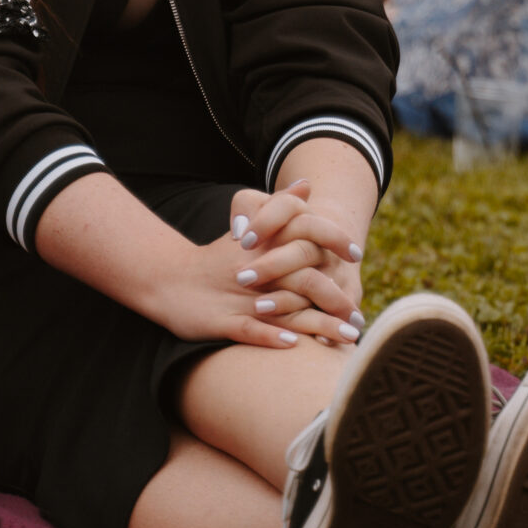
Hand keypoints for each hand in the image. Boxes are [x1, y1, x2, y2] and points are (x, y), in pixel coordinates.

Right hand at [142, 198, 361, 349]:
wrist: (167, 280)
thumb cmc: (217, 259)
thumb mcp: (246, 228)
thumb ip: (279, 207)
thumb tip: (306, 183)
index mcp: (262, 246)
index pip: (302, 234)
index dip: (332, 241)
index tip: (357, 254)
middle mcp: (254, 270)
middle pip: (301, 277)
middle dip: (334, 296)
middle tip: (360, 315)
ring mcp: (238, 297)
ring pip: (283, 308)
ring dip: (318, 325)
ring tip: (348, 336)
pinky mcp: (221, 321)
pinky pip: (248, 329)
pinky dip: (270, 335)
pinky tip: (294, 344)